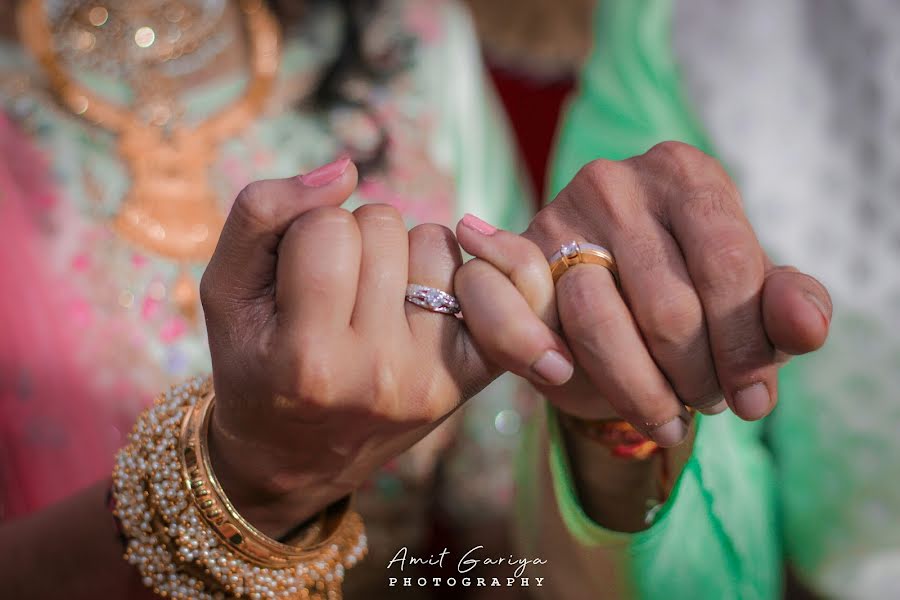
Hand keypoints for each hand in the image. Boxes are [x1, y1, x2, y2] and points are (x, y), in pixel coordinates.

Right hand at [199, 158, 493, 533]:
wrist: (294, 457)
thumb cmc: (253, 362)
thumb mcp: (225, 289)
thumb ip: (262, 213)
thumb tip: (345, 169)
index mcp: (308, 359)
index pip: (326, 226)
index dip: (304, 233)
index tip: (293, 275)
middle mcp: (378, 374)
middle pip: (384, 226)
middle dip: (353, 241)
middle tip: (334, 291)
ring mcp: (431, 379)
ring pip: (435, 242)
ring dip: (402, 256)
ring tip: (372, 301)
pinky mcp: (470, 378)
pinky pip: (492, 278)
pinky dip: (461, 270)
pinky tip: (429, 294)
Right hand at [455, 142, 830, 446]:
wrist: (604, 303)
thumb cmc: (688, 298)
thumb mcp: (747, 303)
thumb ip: (786, 307)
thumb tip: (807, 327)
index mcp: (686, 174)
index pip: (728, 264)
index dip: (746, 347)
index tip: (755, 401)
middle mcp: (616, 182)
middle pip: (666, 304)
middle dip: (697, 376)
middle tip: (707, 403)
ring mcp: (556, 215)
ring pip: (596, 321)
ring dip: (637, 388)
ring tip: (665, 414)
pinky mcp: (510, 258)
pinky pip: (514, 316)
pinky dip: (543, 359)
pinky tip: (568, 380)